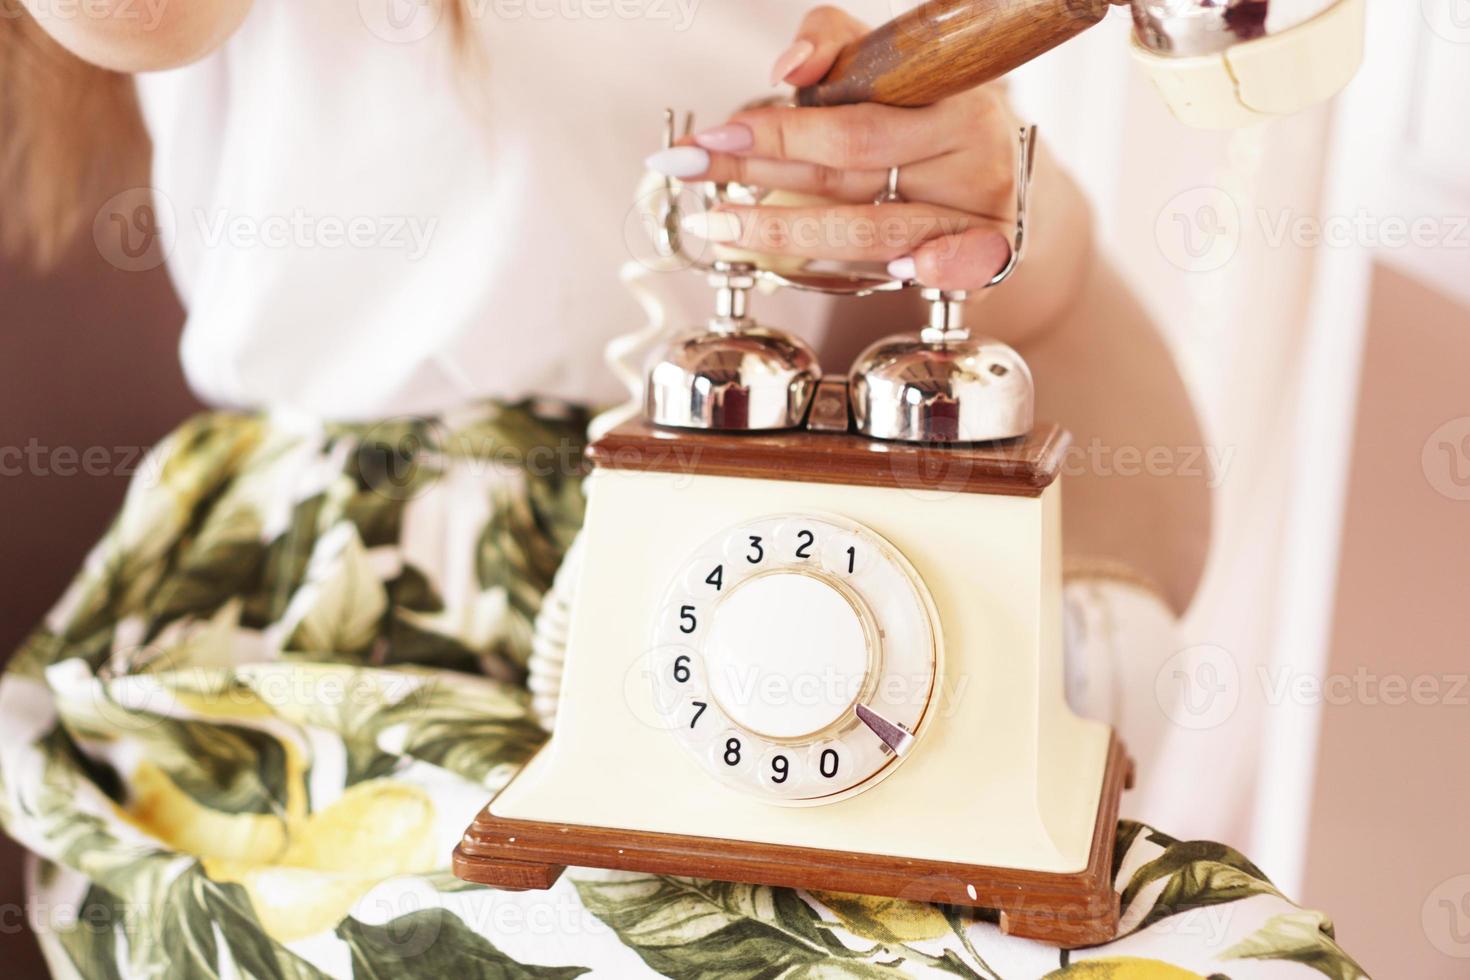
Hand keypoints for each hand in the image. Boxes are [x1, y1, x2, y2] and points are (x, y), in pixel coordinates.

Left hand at [644, 5, 1022, 291]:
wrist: (991, 162)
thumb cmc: (921, 112)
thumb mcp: (881, 63)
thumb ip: (832, 46)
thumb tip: (788, 66)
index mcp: (944, 92)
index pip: (848, 119)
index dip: (777, 130)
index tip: (711, 138)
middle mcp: (969, 147)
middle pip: (851, 171)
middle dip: (760, 177)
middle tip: (691, 175)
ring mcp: (980, 204)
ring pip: (876, 229)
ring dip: (792, 233)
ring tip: (720, 228)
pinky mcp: (995, 251)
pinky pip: (969, 264)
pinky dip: (941, 268)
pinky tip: (906, 272)